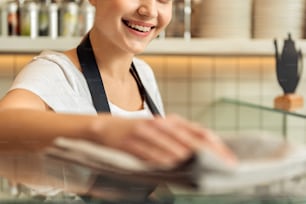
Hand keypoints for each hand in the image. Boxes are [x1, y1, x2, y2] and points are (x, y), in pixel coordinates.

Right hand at [90, 114, 236, 167]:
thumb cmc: (138, 132)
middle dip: (210, 155)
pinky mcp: (131, 142)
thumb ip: (180, 140)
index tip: (229, 159)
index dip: (217, 146)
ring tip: (201, 172)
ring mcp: (146, 132)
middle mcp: (161, 124)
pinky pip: (151, 155)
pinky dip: (163, 162)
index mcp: (171, 122)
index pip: (200, 132)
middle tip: (224, 168)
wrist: (107, 128)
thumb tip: (202, 154)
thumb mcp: (161, 131)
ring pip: (172, 148)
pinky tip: (172, 169)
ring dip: (188, 160)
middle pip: (191, 140)